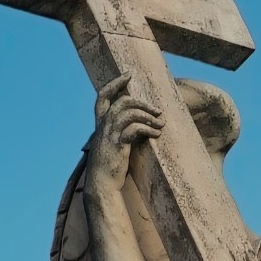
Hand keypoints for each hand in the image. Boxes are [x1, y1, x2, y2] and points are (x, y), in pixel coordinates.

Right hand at [89, 74, 163, 193]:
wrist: (101, 185)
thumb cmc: (108, 168)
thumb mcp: (111, 146)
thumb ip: (118, 134)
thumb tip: (133, 128)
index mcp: (100, 125)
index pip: (102, 96)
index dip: (115, 83)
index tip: (128, 75)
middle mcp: (103, 127)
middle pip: (121, 101)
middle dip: (141, 101)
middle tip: (157, 109)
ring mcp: (109, 135)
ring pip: (128, 112)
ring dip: (148, 115)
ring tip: (160, 123)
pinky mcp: (118, 145)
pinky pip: (134, 128)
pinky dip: (147, 128)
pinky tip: (156, 134)